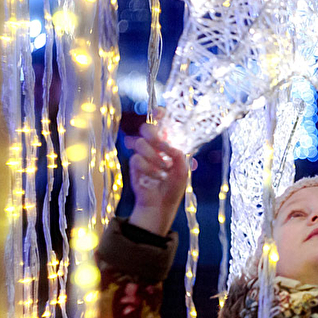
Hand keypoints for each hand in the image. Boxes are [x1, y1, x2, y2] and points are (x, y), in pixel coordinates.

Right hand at [128, 118, 188, 235]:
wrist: (162, 204)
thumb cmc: (174, 185)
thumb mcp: (182, 169)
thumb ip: (178, 154)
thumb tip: (168, 145)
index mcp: (168, 141)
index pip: (162, 121)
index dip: (159, 114)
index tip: (159, 113)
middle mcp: (154, 145)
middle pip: (147, 127)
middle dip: (154, 134)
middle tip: (163, 146)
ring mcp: (143, 154)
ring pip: (140, 143)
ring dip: (154, 157)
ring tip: (164, 169)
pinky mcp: (134, 165)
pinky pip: (136, 159)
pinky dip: (148, 168)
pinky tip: (156, 177)